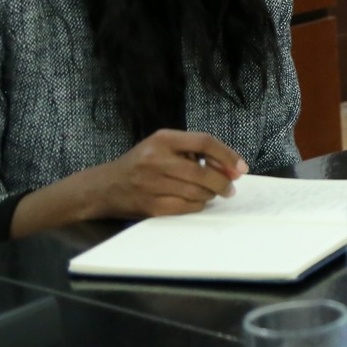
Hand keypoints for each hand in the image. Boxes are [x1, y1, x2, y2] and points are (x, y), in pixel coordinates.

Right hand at [80, 129, 246, 219]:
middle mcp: (156, 160)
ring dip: (212, 194)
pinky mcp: (151, 206)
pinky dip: (198, 205)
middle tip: (230, 187)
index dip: (228, 155)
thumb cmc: (141, 163)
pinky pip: (186, 207)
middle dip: (223, 181)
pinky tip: (198, 201)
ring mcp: (152, 184)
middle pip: (203, 172)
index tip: (241, 167)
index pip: (204, 142)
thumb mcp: (163, 146)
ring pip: (197, 192)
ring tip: (213, 193)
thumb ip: (194, 151)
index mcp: (162, 139)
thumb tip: (230, 166)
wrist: (105, 186)